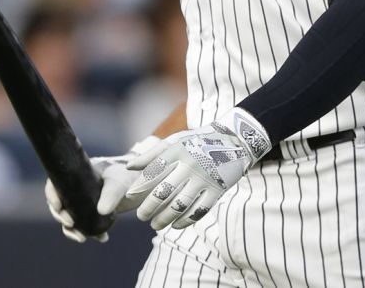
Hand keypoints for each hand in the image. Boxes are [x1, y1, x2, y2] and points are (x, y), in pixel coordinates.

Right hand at [44, 135, 162, 242]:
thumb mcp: (120, 183)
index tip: (58, 206)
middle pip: (59, 203)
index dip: (52, 195)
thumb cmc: (129, 176)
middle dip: (60, 216)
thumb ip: (112, 194)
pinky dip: (90, 233)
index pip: (57, 182)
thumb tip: (101, 211)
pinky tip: (102, 238)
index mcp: (79, 173)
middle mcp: (78, 187)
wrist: (144, 184)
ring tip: (83, 238)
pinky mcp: (94, 212)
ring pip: (69, 217)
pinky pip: (84, 225)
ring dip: (72, 230)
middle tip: (71, 224)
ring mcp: (85, 200)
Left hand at [123, 108, 270, 230]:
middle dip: (148, 207)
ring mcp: (205, 178)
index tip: (129, 197)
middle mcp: (190, 164)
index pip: (153, 172)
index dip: (138, 187)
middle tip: (141, 216)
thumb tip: (129, 168)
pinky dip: (185, 221)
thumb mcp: (175, 140)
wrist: (235, 139)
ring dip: (164, 218)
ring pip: (180, 205)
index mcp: (177, 151)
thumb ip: (152, 154)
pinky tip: (175, 225)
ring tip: (155, 224)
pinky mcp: (218, 189)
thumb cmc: (198, 141)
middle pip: (164, 192)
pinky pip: (199, 210)